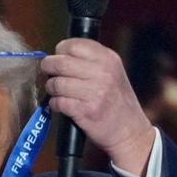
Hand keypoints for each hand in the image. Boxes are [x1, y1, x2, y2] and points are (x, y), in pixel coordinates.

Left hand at [40, 38, 154, 175]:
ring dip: (51, 88)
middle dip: (48, 67)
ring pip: (57, 83)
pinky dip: (54, 104)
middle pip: (61, 62)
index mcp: (109, 59)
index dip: (60, 51)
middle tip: (47, 72)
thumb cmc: (117, 102)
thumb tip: (60, 55)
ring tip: (55, 92)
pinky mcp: (86, 111)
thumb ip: (92, 62)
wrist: (130, 132)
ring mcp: (95, 92)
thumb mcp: (114, 73)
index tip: (58, 57)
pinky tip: (59, 105)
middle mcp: (103, 73)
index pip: (74, 45)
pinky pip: (58, 102)